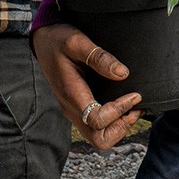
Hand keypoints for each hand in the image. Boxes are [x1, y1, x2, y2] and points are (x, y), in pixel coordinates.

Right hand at [31, 24, 142, 149]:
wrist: (43, 41)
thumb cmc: (59, 40)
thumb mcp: (77, 41)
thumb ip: (99, 57)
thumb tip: (123, 73)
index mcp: (71, 94)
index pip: (97, 120)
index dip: (119, 111)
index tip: (134, 95)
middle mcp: (72, 108)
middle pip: (98, 139)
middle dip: (121, 128)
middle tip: (135, 108)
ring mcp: (74, 110)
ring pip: (98, 136)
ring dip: (119, 126)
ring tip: (133, 107)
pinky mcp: (78, 107)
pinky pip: (97, 126)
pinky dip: (114, 122)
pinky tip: (124, 105)